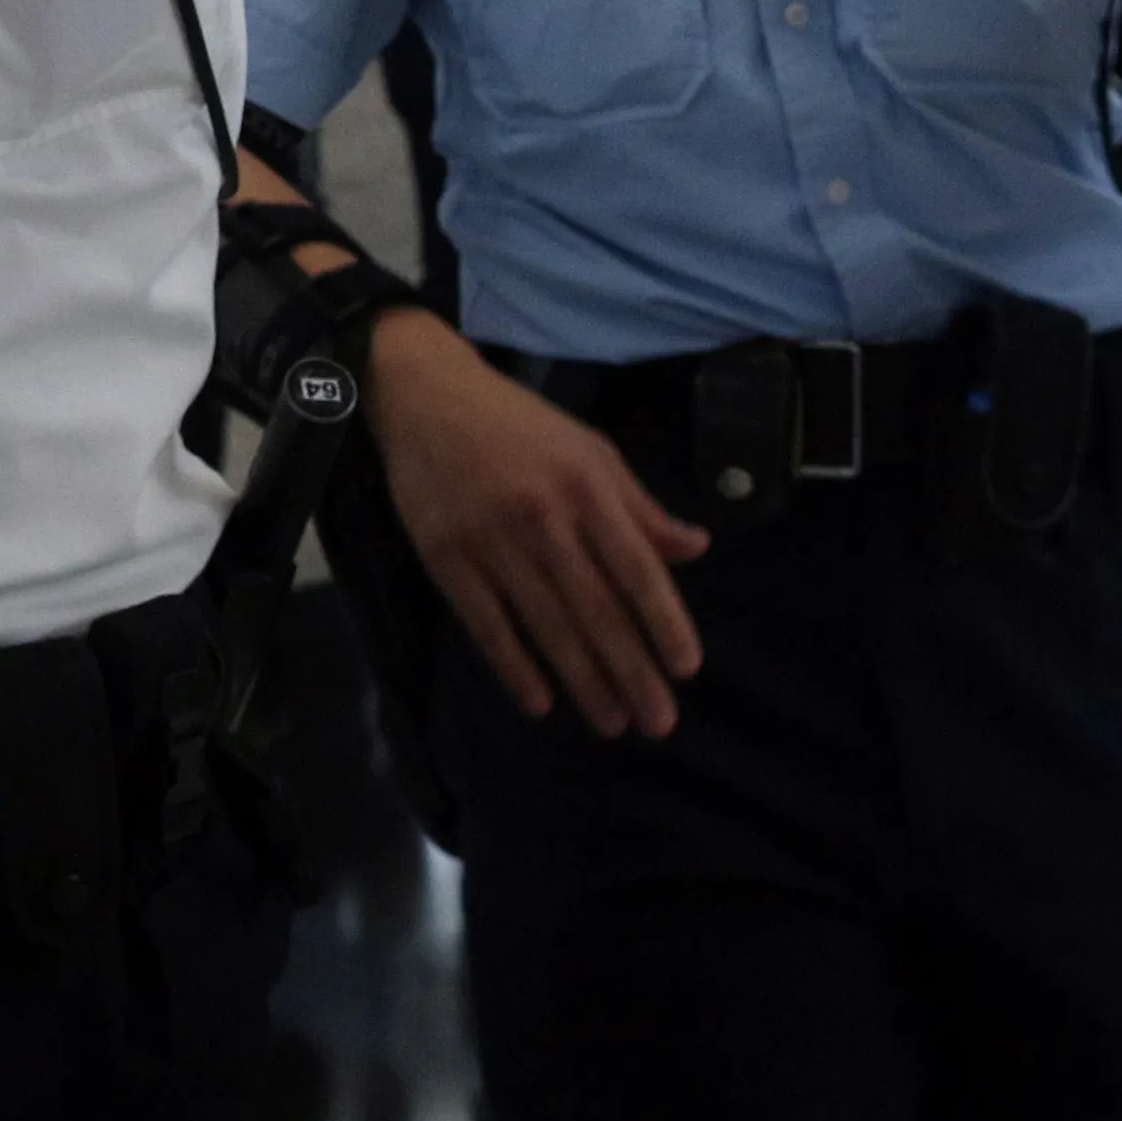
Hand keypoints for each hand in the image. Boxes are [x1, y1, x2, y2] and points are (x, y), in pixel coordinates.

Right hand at [364, 317, 709, 739]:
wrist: (425, 396)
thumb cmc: (519, 425)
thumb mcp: (591, 450)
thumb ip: (640, 506)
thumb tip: (695, 549)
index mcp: (586, 487)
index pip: (636, 568)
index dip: (664, 621)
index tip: (686, 668)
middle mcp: (544, 517)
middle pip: (596, 609)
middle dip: (631, 671)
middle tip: (658, 723)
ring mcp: (491, 542)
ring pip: (547, 626)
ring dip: (583, 681)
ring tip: (612, 723)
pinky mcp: (446, 558)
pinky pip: (486, 625)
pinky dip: (514, 667)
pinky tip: (539, 703)